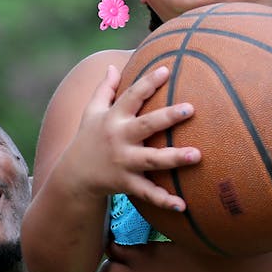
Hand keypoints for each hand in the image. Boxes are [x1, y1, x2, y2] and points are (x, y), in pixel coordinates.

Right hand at [58, 63, 199, 210]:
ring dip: (174, 158)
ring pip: (151, 160)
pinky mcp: (126, 183)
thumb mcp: (90, 112)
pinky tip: (183, 205)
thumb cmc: (87, 139)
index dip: (148, 83)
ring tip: (198, 154)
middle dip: (167, 117)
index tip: (167, 70)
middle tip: (191, 109)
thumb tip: (113, 66)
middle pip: (146, 126)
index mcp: (113, 118)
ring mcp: (123, 162)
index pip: (131, 96)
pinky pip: (147, 192)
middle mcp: (119, 139)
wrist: (73, 177)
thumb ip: (104, 90)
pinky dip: (163, 199)